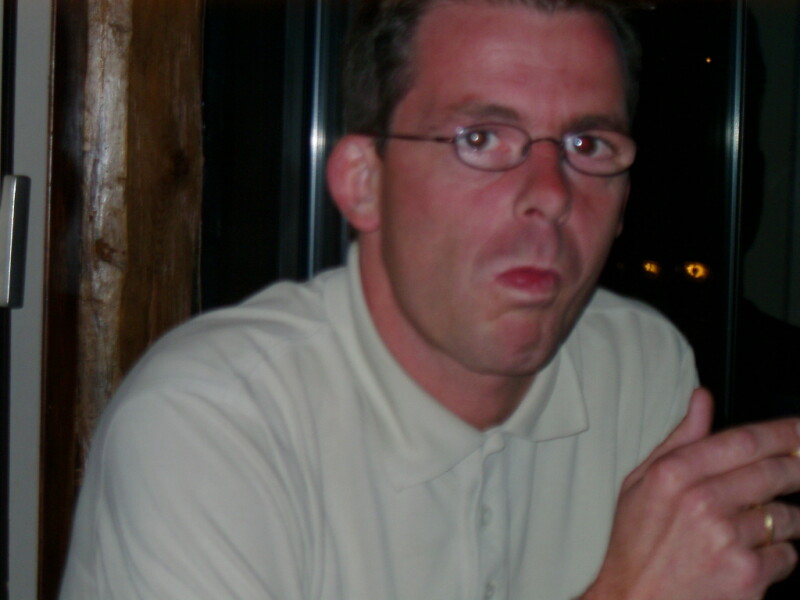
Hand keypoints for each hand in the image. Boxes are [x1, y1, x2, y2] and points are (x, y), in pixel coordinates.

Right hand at [582, 388, 799, 599]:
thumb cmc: (636, 545)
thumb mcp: (641, 484)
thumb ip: (679, 440)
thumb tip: (702, 399)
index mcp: (674, 474)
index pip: (743, 441)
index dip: (782, 432)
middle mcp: (702, 502)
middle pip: (774, 472)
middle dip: (798, 468)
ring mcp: (728, 539)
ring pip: (787, 516)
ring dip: (782, 519)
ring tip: (753, 529)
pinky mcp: (749, 575)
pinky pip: (788, 554)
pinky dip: (778, 555)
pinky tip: (749, 557)